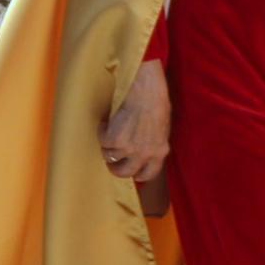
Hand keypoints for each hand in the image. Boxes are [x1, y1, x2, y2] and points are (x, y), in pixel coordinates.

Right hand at [99, 58, 171, 187]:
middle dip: (115, 168)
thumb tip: (143, 151)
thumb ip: (154, 143)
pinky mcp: (114, 140)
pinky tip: (108, 121)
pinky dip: (102, 131)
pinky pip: (102, 142)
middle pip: (125, 173)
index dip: (138, 173)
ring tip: (113, 129)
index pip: (149, 174)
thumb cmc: (156, 102)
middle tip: (111, 160)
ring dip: (108, 145)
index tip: (132, 170)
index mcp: (160, 151)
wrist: (146, 90)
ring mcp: (128, 149)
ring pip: (110, 156)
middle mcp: (145, 154)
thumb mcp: (162, 128)